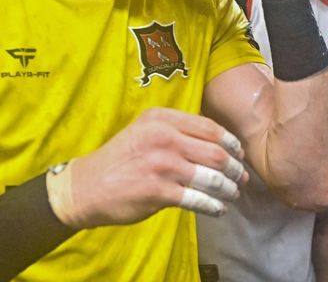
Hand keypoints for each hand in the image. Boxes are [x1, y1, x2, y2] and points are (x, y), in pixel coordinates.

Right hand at [64, 108, 247, 226]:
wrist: (85, 187)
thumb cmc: (120, 159)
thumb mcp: (144, 130)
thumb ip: (176, 129)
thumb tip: (214, 140)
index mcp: (162, 119)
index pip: (209, 127)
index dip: (230, 142)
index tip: (239, 152)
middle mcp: (163, 138)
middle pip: (215, 152)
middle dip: (235, 167)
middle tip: (241, 177)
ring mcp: (162, 165)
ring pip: (211, 177)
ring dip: (228, 188)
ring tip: (233, 193)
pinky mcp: (159, 192)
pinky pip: (197, 199)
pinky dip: (213, 206)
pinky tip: (218, 209)